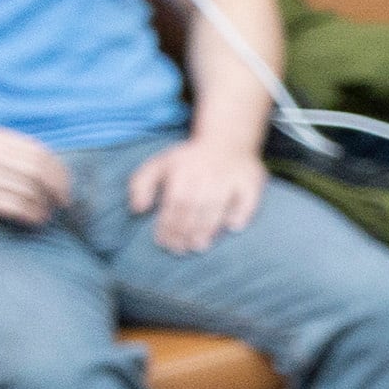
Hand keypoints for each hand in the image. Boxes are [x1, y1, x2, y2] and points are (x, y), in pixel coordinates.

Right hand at [0, 127, 71, 225]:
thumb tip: (54, 171)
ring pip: (28, 190)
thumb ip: (13, 151)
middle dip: (57, 189)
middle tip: (63, 203)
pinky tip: (35, 220)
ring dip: (44, 206)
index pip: (40, 153)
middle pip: (38, 171)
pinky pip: (14, 206)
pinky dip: (31, 215)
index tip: (65, 187)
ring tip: (47, 214)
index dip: (59, 172)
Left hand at [126, 134, 272, 254]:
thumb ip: (141, 184)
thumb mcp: (160, 164)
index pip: (174, 202)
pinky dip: (241, 213)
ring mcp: (230, 177)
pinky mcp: (250, 181)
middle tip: (180, 250)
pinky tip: (233, 227)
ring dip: (208, 228)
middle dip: (185, 230)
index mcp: (182, 170)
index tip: (163, 242)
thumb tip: (137, 209)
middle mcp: (206, 173)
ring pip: (218, 205)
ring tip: (199, 246)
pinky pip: (248, 200)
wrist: (227, 139)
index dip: (168, 224)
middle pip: (194, 206)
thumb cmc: (190, 159)